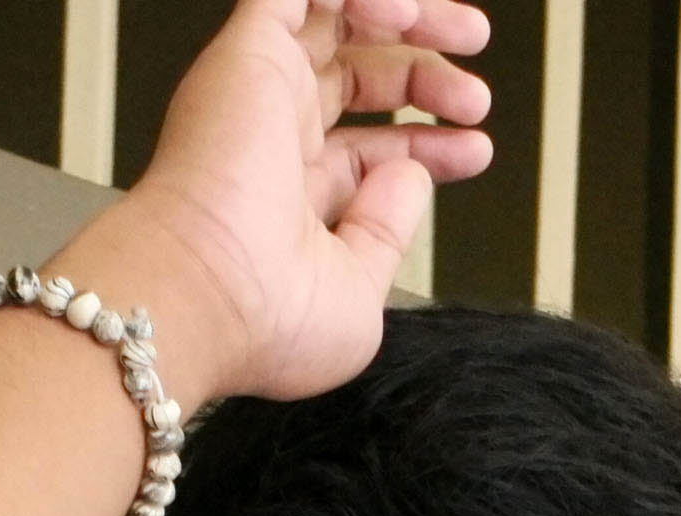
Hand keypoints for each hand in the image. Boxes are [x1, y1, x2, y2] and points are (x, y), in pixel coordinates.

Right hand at [62, 0, 493, 406]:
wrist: (206, 294)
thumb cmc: (262, 320)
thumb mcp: (356, 296)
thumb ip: (386, 235)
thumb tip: (410, 176)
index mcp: (292, 199)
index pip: (367, 149)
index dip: (429, 144)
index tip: (475, 149)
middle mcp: (273, 139)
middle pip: (358, 77)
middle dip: (428, 74)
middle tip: (474, 95)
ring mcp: (261, 90)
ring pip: (337, 17)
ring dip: (410, 16)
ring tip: (467, 38)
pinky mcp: (249, 49)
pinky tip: (402, 15)